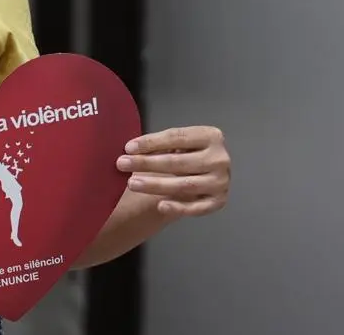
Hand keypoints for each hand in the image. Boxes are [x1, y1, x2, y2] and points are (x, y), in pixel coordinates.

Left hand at [116, 126, 230, 216]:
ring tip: (132, 183)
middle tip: (122, 164)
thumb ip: (159, 145)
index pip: (177, 137)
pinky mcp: (219, 202)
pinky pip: (196, 208)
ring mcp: (221, 181)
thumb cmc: (186, 154)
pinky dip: (178, 207)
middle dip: (147, 163)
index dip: (151, 142)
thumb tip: (131, 149)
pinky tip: (160, 206)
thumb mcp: (177, 144)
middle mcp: (220, 159)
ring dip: (156, 185)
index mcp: (211, 136)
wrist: (207, 174)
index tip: (128, 148)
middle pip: (178, 162)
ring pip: (184, 185)